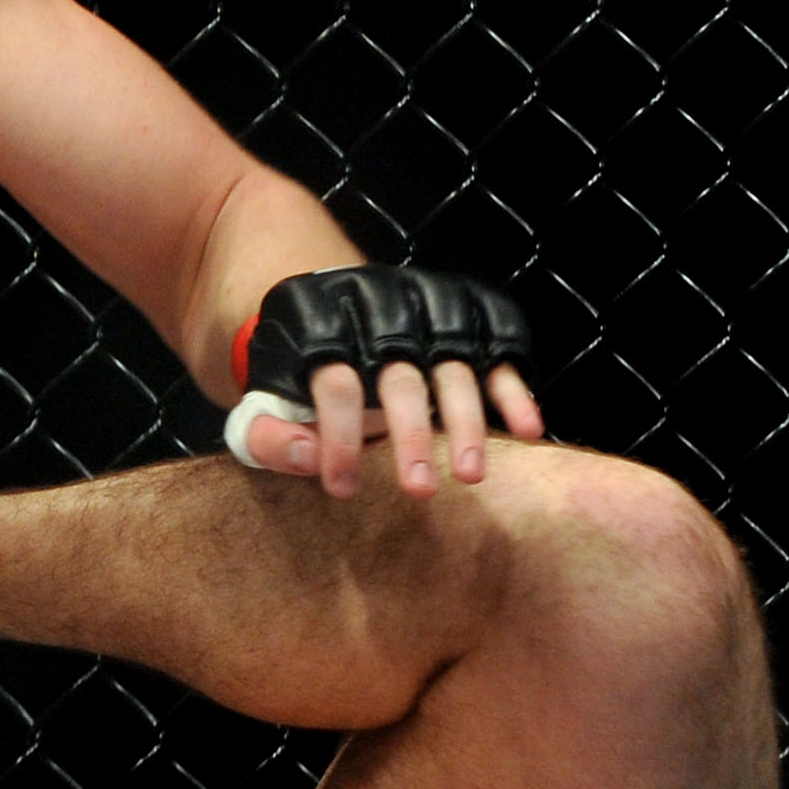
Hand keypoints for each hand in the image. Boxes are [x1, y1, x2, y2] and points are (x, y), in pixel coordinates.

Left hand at [225, 265, 544, 493]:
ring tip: (471, 476)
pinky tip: (528, 431)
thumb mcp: (260, 394)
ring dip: (467, 423)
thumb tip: (308, 460)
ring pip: (453, 368)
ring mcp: (425, 316)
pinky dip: (512, 389)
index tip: (343, 489)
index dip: (338, 438)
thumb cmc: (290, 367)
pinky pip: (495, 352)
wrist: (323, 298)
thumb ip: (267, 435)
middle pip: (400, 378)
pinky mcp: (463, 321)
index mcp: (319, 329)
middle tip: (419, 491)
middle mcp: (378, 315)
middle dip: (411, 436)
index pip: (335, 384)